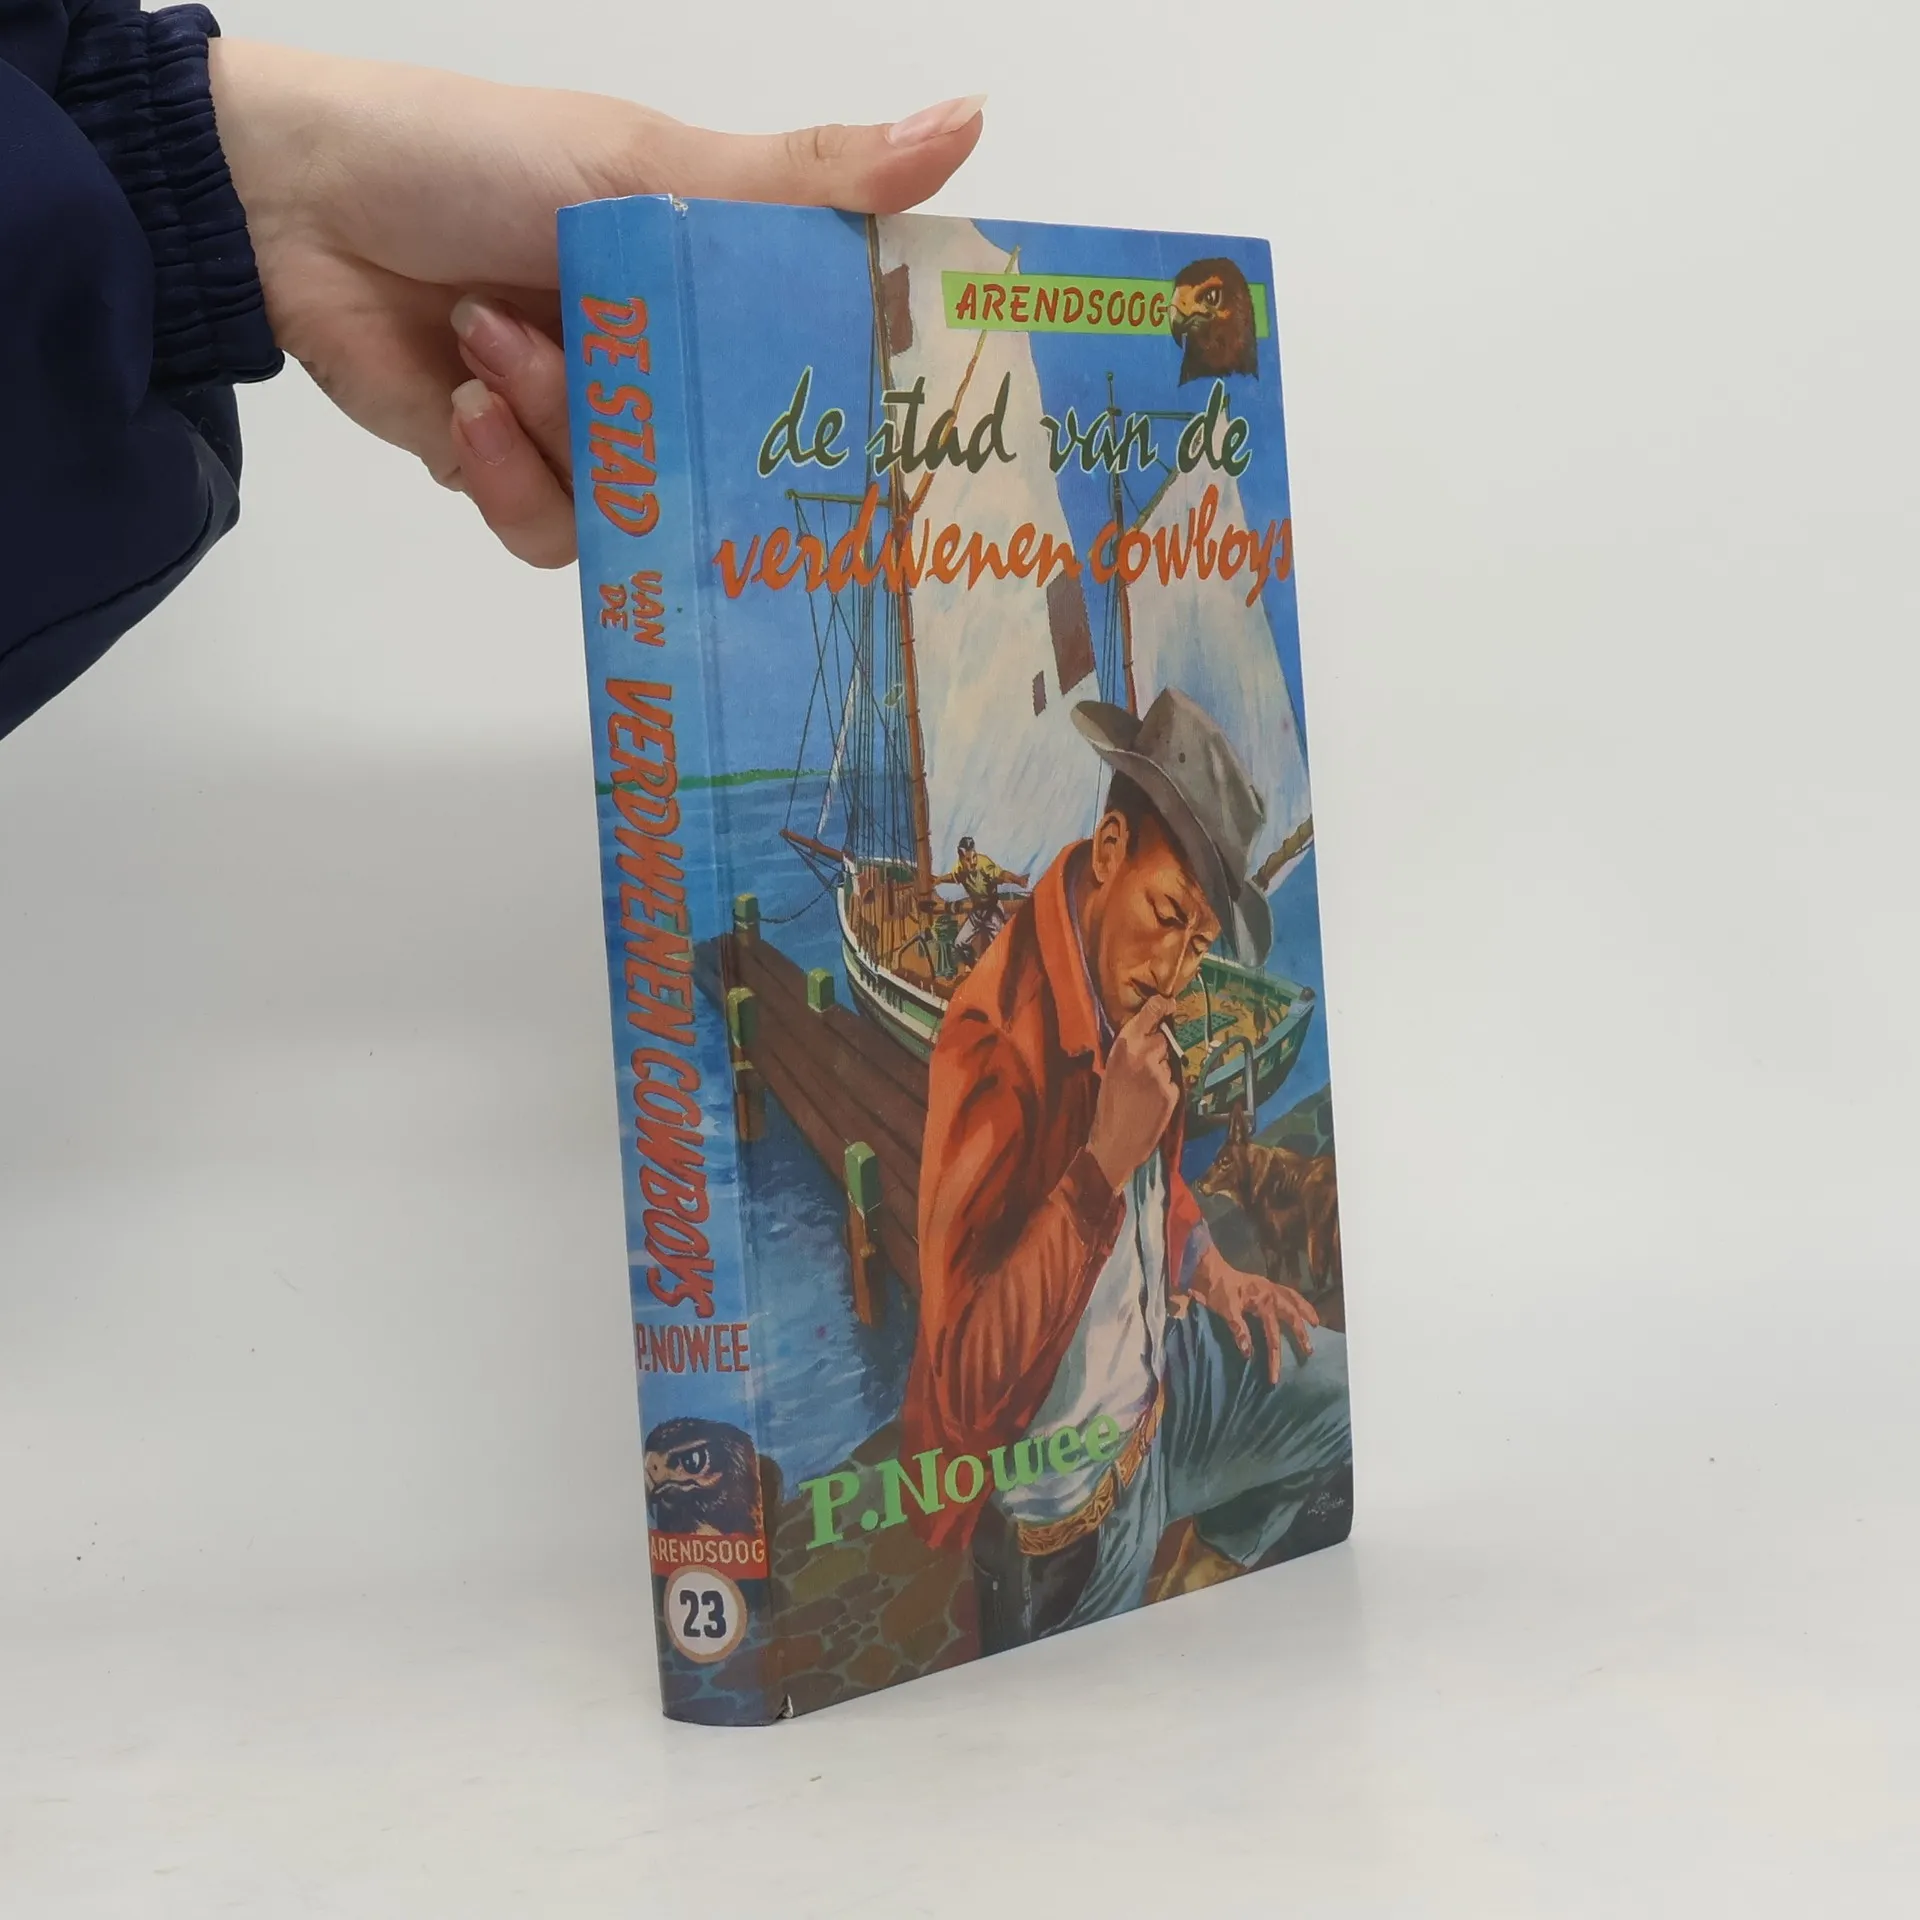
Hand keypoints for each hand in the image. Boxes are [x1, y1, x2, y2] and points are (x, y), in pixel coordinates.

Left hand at [207, 42, 983, 564]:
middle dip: (697, 454)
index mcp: (714, 293)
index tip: (889, 459)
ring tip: (501, 348)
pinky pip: (553, 534)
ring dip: (562, 434)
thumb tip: (967, 122)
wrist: (292, 205)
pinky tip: (468, 404)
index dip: (849, 424)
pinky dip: (507, 473)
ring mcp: (594, 433)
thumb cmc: (476, 156)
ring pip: (640, 515)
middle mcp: (667, 374)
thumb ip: (806, 178)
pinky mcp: (514, 479)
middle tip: (680, 424)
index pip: (817, 379)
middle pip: (735, 476)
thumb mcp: (658, 164)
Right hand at [1087, 994, 1181, 1189]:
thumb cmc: (1108, 1104)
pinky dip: (1167, 1089)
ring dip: (1162, 1071)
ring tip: (1144, 1091)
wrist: (1115, 1141)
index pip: (1151, 1013)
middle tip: (1143, 1069)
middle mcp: (1144, 1054)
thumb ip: (1130, 1049)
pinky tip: (1152, 1102)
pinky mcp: (1172, 1091)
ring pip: (1169, 1061)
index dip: (1162, 1006)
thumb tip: (1150, 1031)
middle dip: (1158, 1049)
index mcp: (1124, 1045)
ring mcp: (1160, 1073)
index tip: (1169, 1003)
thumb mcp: (1112, 1068)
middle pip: (1164, 1038)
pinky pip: (1174, 1081)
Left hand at [1187, 1243, 1318, 1383]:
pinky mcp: (1264, 1285)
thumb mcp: (1226, 1310)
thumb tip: (1249, 1353)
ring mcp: (1269, 1287)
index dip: (1274, 1357)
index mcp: (1263, 1301)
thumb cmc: (1217, 1289)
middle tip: (1309, 1351)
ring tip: (1316, 1323)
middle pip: (1291, 1316)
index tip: (1275, 1376)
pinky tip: (1299, 1305)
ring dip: (1306, 1310)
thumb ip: (1239, 1330)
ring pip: (1294, 1299)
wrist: (1209, 1269)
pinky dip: (1296, 1299)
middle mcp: (1271, 1293)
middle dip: (1301, 1334)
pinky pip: (1286, 1292)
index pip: (1273, 1334)